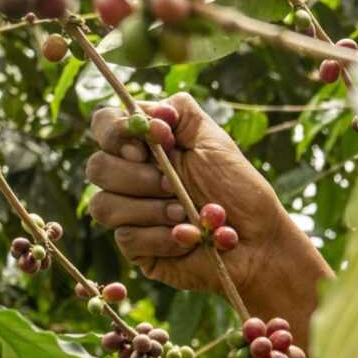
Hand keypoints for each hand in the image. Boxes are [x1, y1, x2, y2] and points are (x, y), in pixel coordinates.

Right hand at [84, 92, 322, 308]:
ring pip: (104, 206)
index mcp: (144, 146)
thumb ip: (180, 114)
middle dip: (141, 177)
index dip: (117, 132)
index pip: (103, 125)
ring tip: (186, 214)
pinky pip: (126, 238)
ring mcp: (129, 214)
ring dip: (152, 209)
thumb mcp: (214, 142)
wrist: (259, 242)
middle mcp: (129, 177)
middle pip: (97, 167)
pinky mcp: (136, 247)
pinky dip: (162, 236)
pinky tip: (187, 237)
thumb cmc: (240, 191)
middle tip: (175, 185)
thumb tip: (147, 110)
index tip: (153, 142)